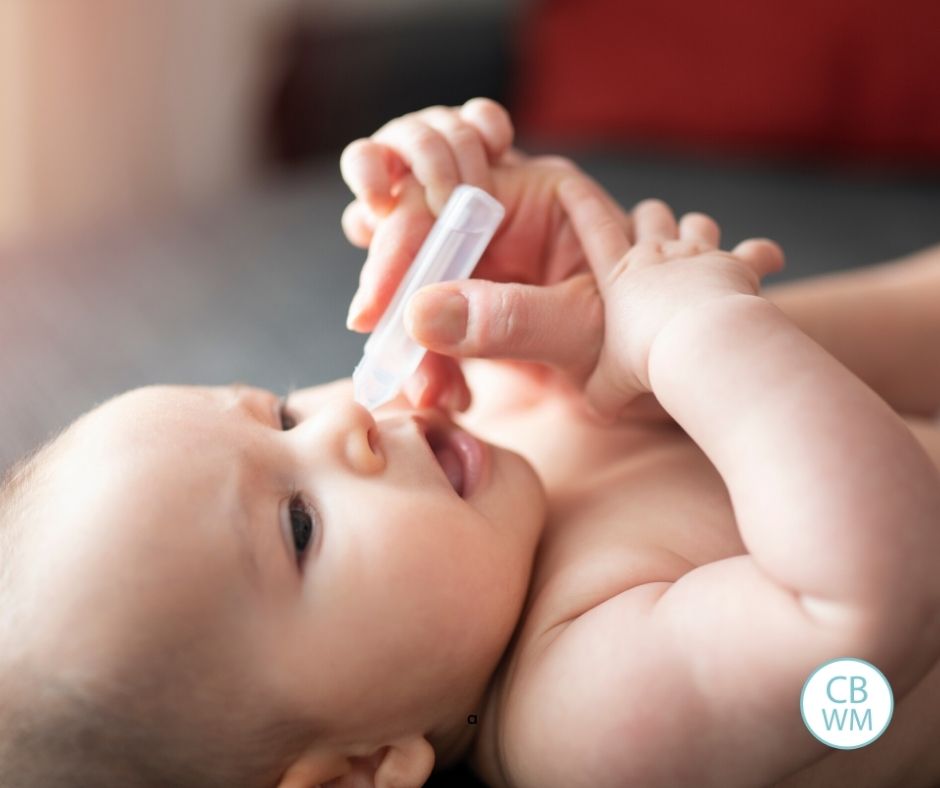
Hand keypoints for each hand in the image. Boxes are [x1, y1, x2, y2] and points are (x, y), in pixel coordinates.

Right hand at [340, 99, 627, 411]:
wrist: (682, 364)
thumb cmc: (650, 330)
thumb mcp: (582, 323)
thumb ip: (508, 317)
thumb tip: (422, 316)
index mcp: (529, 194)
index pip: (439, 206)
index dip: (398, 257)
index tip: (372, 314)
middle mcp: (503, 221)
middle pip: (420, 249)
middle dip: (400, 309)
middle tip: (390, 361)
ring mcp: (492, 263)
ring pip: (424, 293)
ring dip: (417, 347)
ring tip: (432, 393)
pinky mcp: (485, 306)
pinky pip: (442, 329)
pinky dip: (438, 364)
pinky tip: (446, 396)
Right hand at [557, 178, 785, 420]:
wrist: (700, 345)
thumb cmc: (646, 362)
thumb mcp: (608, 384)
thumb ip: (601, 394)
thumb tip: (598, 414)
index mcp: (620, 273)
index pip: (592, 225)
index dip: (579, 201)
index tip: (569, 184)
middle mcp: (657, 252)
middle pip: (650, 212)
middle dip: (648, 217)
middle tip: (648, 230)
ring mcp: (699, 254)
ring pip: (697, 221)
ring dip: (698, 230)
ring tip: (701, 245)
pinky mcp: (735, 265)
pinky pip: (756, 250)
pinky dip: (763, 254)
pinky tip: (770, 260)